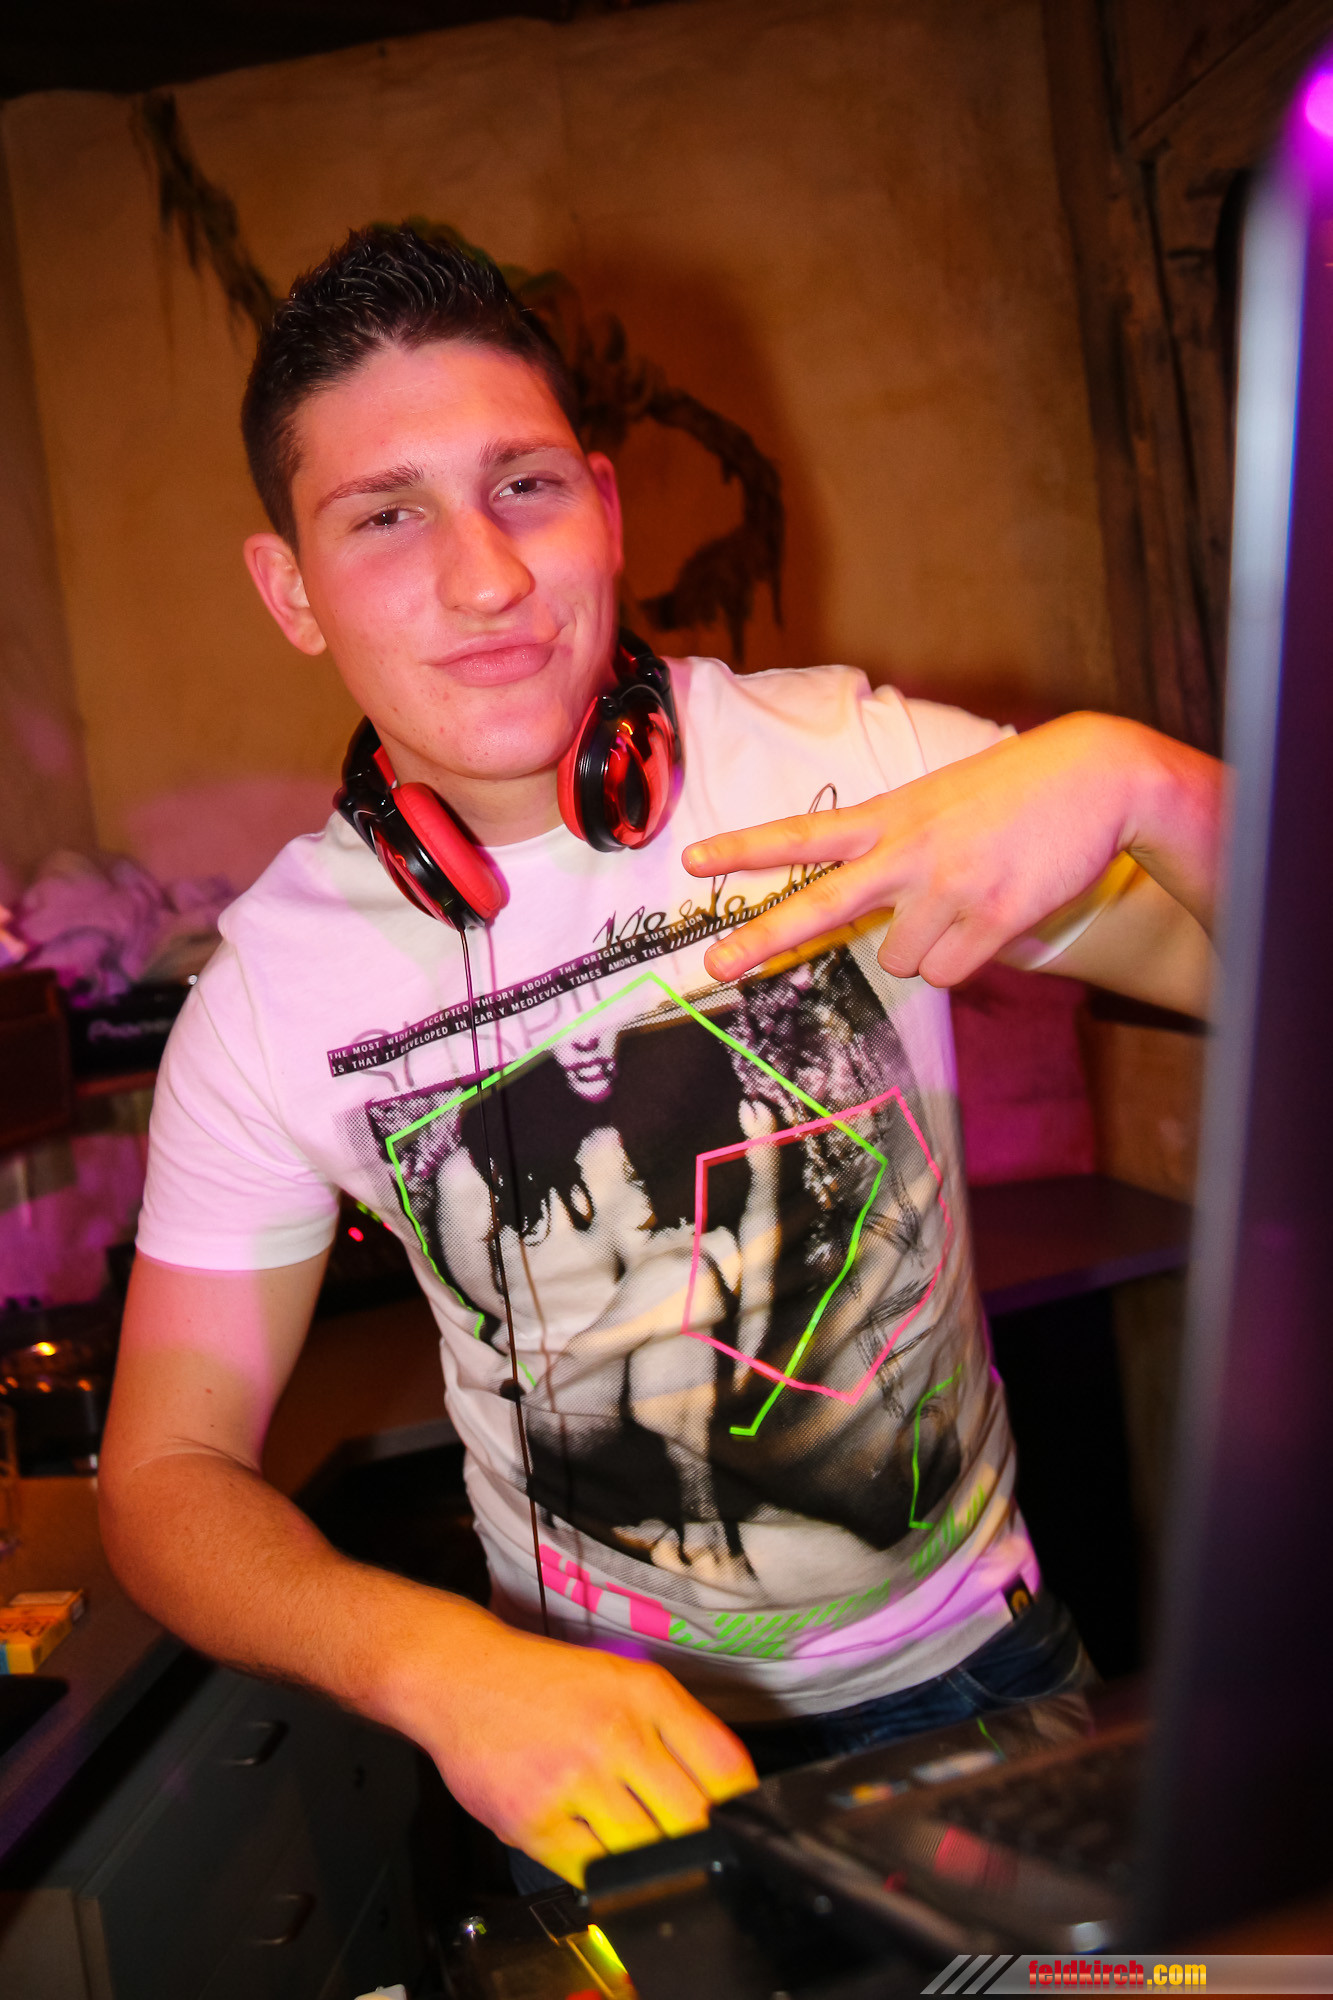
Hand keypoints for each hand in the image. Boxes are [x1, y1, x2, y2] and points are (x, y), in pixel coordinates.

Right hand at [404, 1604, 756, 1884]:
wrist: (462, 1679)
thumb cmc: (548, 1683)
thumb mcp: (626, 1680)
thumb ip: (680, 1728)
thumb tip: (732, 1790)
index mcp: (647, 1694)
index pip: (725, 1768)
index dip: (740, 1806)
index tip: (736, 1821)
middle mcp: (615, 1734)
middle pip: (691, 1820)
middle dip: (695, 1837)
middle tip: (681, 1835)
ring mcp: (573, 1782)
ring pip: (644, 1854)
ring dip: (647, 1857)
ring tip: (631, 1835)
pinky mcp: (534, 1823)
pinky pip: (590, 1872)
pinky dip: (601, 1869)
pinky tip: (593, 1843)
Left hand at [683, 712, 1220, 989]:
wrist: (1096, 776)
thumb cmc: (1013, 791)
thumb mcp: (937, 799)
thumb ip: (896, 845)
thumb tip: (879, 925)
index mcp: (891, 815)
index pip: (803, 832)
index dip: (745, 847)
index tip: (692, 859)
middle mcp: (907, 852)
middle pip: (819, 904)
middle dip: (761, 940)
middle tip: (711, 967)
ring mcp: (948, 886)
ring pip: (899, 960)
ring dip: (924, 947)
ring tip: (966, 901)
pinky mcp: (992, 917)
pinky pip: (949, 974)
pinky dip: (964, 960)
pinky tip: (993, 918)